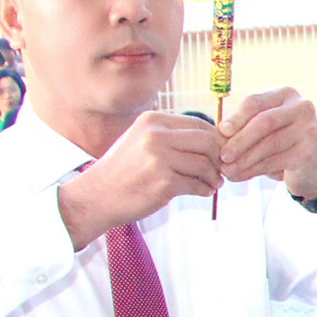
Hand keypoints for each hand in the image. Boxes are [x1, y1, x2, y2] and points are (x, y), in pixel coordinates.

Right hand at [57, 111, 221, 249]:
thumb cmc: (123, 171)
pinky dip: (204, 190)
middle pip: (207, 141)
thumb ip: (172, 137)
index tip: (219, 154)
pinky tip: (203, 192)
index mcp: (153, 121)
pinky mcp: (163, 182)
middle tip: (220, 170)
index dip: (215, 140)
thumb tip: (213, 139)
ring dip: (214, 176)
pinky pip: (197, 184)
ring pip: (205, 163)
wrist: (96, 196)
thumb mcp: (142, 141)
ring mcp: (159, 158)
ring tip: (213, 183)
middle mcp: (156, 135)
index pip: (199, 124)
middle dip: (219, 158)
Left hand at [219, 87, 316, 202]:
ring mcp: (309, 129)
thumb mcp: (262, 128)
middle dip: (241, 140)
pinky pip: (276, 161)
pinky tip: (240, 176)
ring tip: (227, 170)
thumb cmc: (279, 141)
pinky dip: (254, 170)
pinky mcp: (310, 152)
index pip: (256, 102)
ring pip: (270, 144)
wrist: (309, 165)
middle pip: (265, 122)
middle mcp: (302, 108)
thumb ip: (244, 126)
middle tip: (222, 156)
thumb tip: (221, 133)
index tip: (221, 131)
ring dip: (245, 159)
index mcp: (286, 94)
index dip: (237, 117)